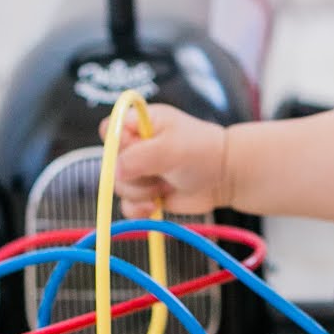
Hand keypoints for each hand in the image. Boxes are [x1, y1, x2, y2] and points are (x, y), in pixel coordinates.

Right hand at [100, 104, 232, 217]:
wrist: (225, 178)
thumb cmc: (202, 152)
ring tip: (166, 185)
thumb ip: (138, 157)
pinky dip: (139, 209)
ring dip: (142, 192)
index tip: (137, 150)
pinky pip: (127, 206)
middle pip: (110, 163)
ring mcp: (140, 171)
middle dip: (134, 174)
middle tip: (160, 171)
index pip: (108, 130)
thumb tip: (114, 172)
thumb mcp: (170, 148)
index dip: (116, 143)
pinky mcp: (145, 193)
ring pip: (119, 187)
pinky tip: (157, 204)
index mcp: (140, 123)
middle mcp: (136, 146)